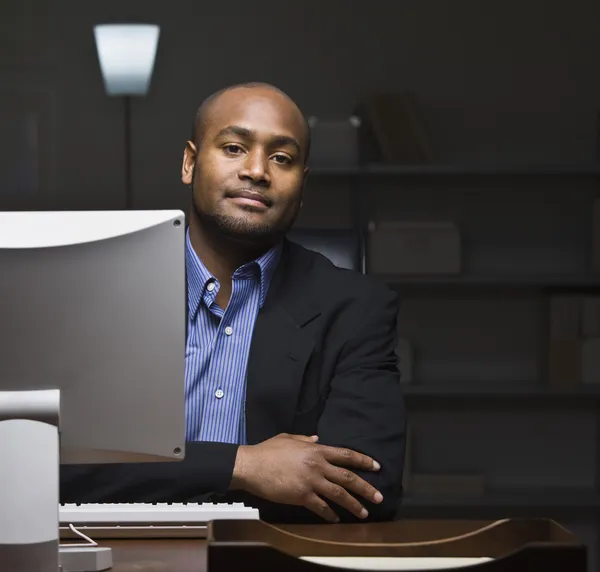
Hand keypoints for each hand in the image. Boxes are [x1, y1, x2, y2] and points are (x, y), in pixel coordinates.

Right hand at [230, 433, 382, 521]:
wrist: (252, 465)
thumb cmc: (268, 450)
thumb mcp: (288, 437)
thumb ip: (304, 438)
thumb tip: (317, 438)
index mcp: (315, 449)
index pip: (345, 454)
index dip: (363, 460)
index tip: (376, 466)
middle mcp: (317, 465)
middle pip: (348, 477)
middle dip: (366, 487)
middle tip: (379, 496)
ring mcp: (311, 481)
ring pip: (339, 494)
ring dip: (354, 505)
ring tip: (365, 513)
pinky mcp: (301, 496)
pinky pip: (321, 507)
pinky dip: (330, 514)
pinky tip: (336, 519)